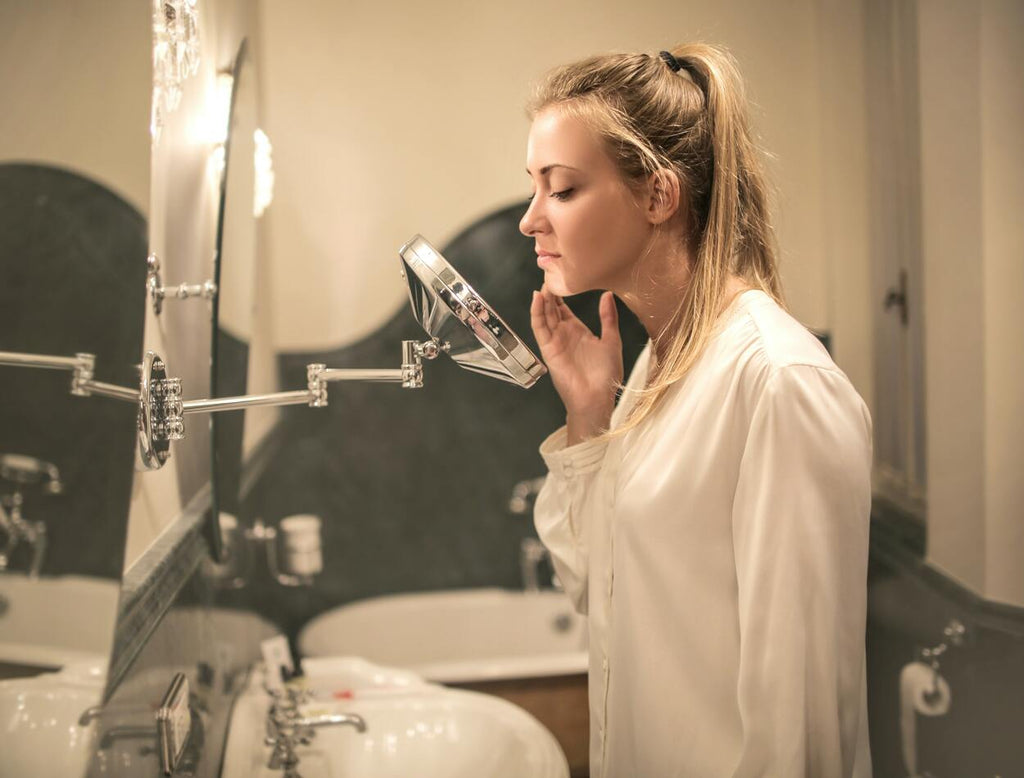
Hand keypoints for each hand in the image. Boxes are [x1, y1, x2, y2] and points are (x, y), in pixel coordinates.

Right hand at [531, 286, 622, 443]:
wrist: (597, 398)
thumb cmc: (606, 375)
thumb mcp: (611, 341)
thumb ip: (608, 318)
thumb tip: (607, 295)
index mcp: (578, 331)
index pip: (564, 308)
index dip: (560, 292)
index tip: (560, 274)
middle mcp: (564, 334)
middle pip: (551, 308)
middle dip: (549, 291)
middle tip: (548, 271)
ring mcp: (555, 341)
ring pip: (544, 315)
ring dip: (542, 299)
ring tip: (543, 281)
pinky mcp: (548, 349)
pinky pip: (540, 328)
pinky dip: (536, 313)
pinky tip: (537, 299)